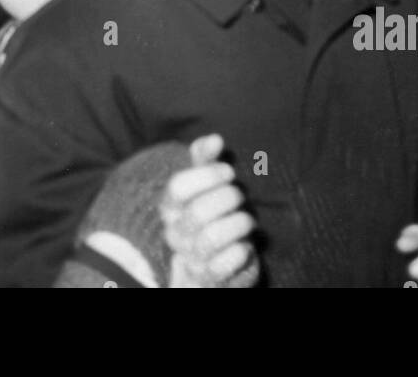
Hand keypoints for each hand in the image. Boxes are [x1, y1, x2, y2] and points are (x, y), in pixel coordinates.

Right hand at [161, 135, 258, 287]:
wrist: (212, 267)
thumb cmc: (213, 216)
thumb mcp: (207, 185)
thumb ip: (206, 160)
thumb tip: (215, 139)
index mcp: (170, 208)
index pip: (178, 187)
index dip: (207, 175)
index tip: (229, 171)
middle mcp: (175, 234)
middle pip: (197, 212)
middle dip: (228, 199)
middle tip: (241, 196)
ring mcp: (191, 258)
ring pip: (211, 238)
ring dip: (238, 224)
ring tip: (247, 220)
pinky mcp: (209, 278)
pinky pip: (224, 264)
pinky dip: (241, 251)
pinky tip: (246, 244)